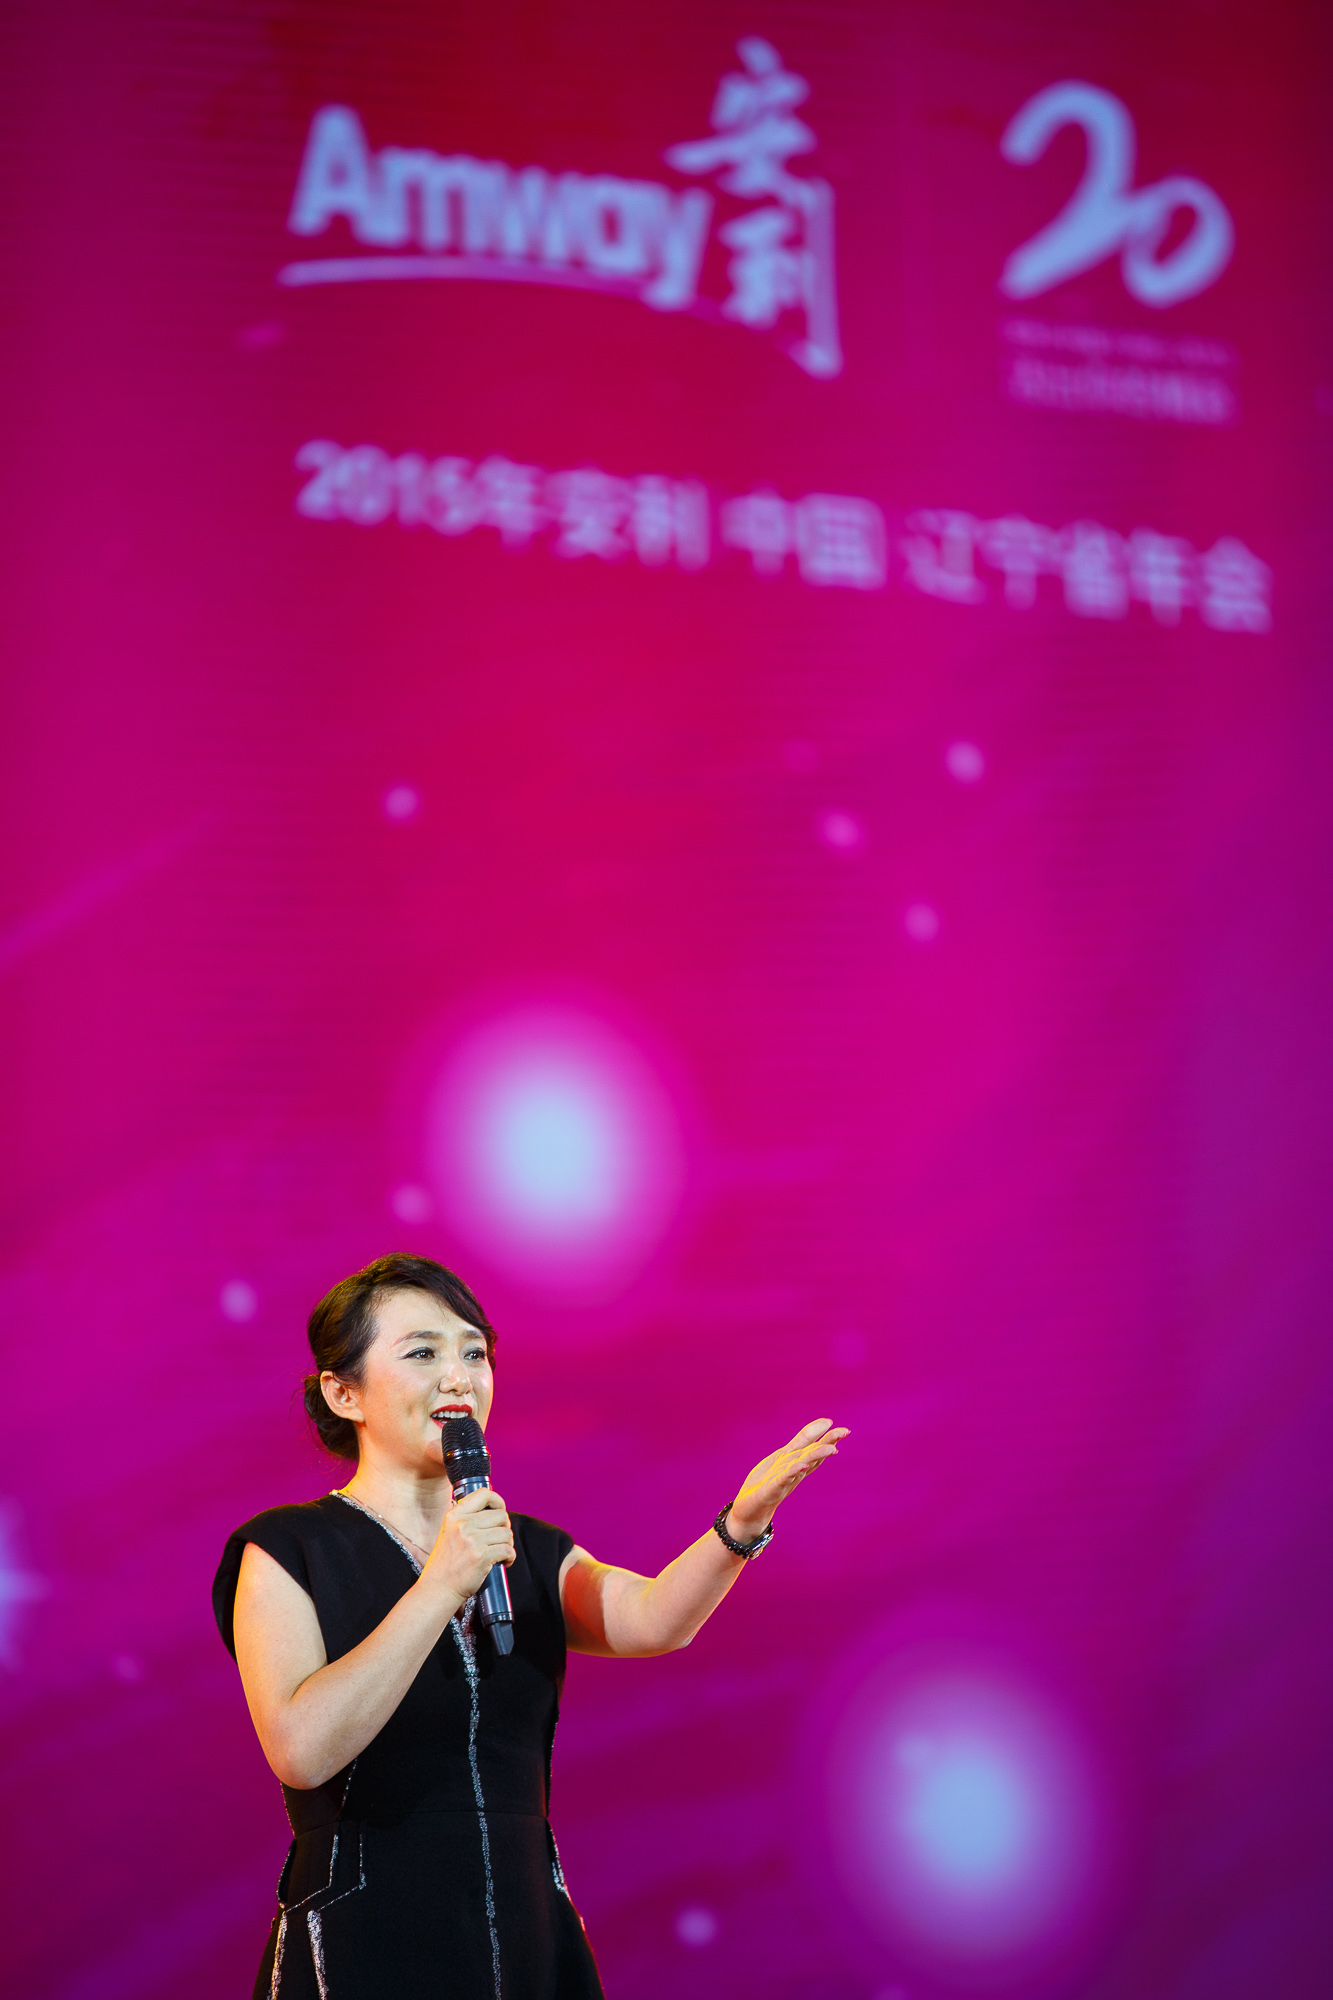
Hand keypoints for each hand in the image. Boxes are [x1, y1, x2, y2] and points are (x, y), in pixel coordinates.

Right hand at [425, 1488, 515, 1600]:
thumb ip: (466, 1519)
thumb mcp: (449, 1532)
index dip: (498, 1501)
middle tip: (499, 1540)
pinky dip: (510, 1557)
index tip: (500, 1510)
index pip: (484, 1493)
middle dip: (505, 1528)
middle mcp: (463, 1524)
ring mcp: (472, 1540)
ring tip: (500, 1553)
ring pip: (507, 1533)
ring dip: (508, 1544)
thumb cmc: (445, 1564)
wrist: (438, 1589)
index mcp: (454, 1515)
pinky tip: (503, 1562)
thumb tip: (492, 1509)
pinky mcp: (482, 1556)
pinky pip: (508, 1550)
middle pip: (501, 1515)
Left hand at [726, 1419, 848, 1544]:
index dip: (829, 1439)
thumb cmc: (767, 1481)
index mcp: (797, 1463)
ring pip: (801, 1466)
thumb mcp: (784, 1456)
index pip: (815, 1449)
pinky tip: (801, 1465)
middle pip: (812, 1456)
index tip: (844, 1430)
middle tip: (845, 1432)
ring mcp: (784, 1482)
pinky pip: (783, 1480)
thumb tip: (827, 1422)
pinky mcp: (771, 1490)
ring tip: (831, 1448)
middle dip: (827, 1444)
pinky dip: (792, 1472)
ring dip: (815, 1456)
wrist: (749, 1510)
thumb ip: (803, 1440)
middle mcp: (794, 1473)